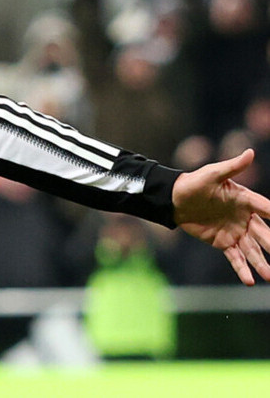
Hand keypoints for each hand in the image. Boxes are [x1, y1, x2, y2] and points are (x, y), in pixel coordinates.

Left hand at [172, 149, 269, 284]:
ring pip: (252, 250)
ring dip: (261, 263)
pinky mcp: (222, 242)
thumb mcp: (212, 173)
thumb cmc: (194, 183)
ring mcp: (235, 232)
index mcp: (245, 200)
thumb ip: (232, 167)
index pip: (267, 209)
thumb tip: (250, 152)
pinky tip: (249, 280)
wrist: (173, 199)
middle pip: (263, 235)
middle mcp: (244, 218)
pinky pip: (234, 257)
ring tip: (269, 276)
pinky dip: (241, 269)